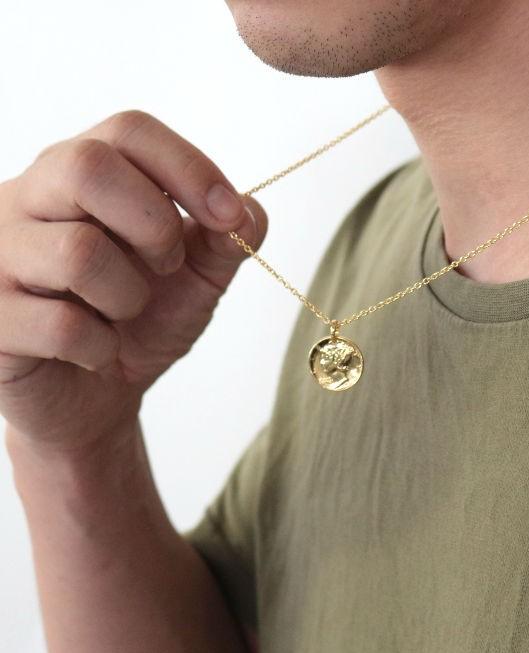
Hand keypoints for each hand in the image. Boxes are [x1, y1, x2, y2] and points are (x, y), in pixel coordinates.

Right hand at [0, 110, 266, 456]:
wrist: (99, 394)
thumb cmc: (144, 322)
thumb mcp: (197, 278)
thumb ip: (224, 241)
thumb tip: (250, 212)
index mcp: (82, 176)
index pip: (130, 131)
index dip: (189, 168)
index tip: (229, 216)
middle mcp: (29, 199)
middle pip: (89, 166)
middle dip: (154, 226)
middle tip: (167, 267)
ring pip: (78, 252)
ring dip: (129, 297)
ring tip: (123, 313)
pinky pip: (60, 325)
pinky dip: (100, 346)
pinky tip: (95, 350)